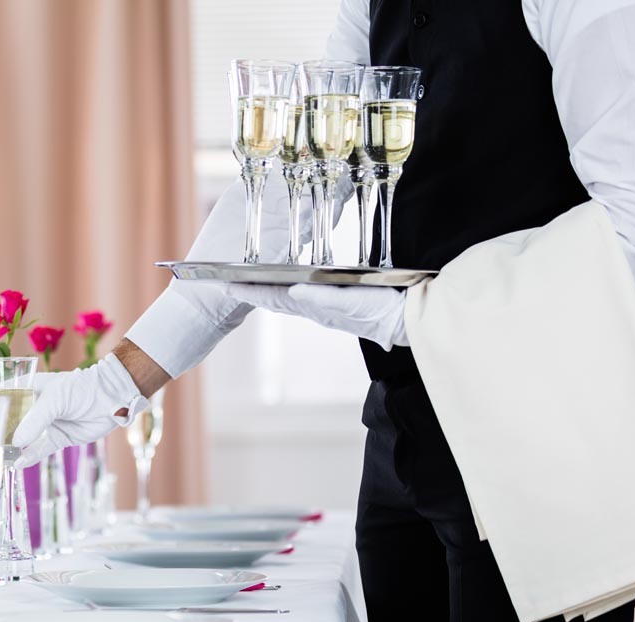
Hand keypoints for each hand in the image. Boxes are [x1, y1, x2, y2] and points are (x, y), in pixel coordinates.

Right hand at [13, 354, 148, 467]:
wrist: (111, 399)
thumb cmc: (81, 390)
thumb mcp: (54, 400)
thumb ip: (34, 420)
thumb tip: (16, 442)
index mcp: (32, 388)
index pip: (6, 395)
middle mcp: (37, 405)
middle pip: (13, 419)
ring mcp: (48, 422)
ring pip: (25, 436)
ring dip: (13, 446)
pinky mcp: (59, 437)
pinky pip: (41, 449)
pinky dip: (30, 457)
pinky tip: (17, 464)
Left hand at [222, 282, 408, 349]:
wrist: (412, 322)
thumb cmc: (385, 311)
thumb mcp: (354, 302)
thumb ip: (323, 298)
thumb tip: (292, 292)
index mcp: (316, 308)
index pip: (273, 298)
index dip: (248, 292)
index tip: (223, 286)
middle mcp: (318, 310)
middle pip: (275, 299)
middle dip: (250, 292)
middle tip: (226, 285)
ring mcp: (328, 309)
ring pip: (287, 299)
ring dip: (265, 292)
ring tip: (246, 285)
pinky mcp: (340, 304)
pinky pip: (305, 297)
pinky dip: (288, 291)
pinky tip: (286, 287)